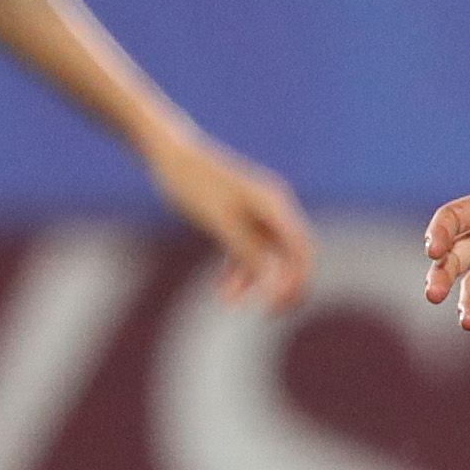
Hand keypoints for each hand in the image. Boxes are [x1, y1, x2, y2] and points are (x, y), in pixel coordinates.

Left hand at [150, 131, 314, 311]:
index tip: (284, 304)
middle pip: (290, 254)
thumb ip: (248, 251)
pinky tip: (222, 287)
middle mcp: (272, 207)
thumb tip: (274, 281)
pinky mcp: (237, 216)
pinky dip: (238, 268)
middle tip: (272, 313)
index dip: (299, 278)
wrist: (169, 155)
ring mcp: (256, 212)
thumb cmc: (194, 184)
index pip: (301, 248)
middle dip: (283, 284)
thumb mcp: (220, 222)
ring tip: (229, 301)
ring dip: (253, 280)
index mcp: (274, 205)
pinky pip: (247, 248)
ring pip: (266, 255)